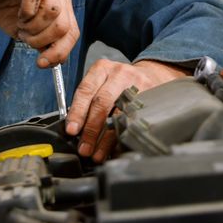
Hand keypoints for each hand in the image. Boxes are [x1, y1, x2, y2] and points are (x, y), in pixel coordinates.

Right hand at [0, 0, 78, 66]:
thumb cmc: (5, 9)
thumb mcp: (27, 33)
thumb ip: (44, 43)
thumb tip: (55, 60)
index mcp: (62, 2)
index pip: (73, 31)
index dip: (60, 51)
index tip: (42, 63)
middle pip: (64, 25)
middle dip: (42, 40)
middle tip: (25, 37)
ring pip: (53, 11)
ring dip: (33, 26)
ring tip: (21, 24)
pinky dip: (27, 11)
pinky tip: (19, 13)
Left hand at [65, 59, 187, 161]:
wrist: (151, 75)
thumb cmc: (119, 83)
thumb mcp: (101, 82)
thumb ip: (87, 101)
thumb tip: (74, 129)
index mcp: (102, 68)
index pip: (86, 90)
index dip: (77, 112)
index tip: (72, 131)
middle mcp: (119, 74)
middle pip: (102, 103)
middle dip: (91, 129)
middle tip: (84, 148)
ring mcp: (137, 85)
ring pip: (119, 115)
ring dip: (106, 139)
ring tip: (97, 154)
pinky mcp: (150, 98)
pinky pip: (134, 121)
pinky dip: (122, 137)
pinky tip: (115, 148)